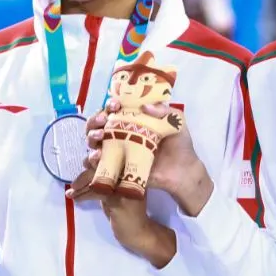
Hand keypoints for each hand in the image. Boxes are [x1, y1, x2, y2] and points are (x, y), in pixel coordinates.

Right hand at [68, 100, 212, 214]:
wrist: (183, 171)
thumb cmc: (180, 144)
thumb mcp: (176, 121)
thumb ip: (163, 110)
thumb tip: (144, 107)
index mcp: (134, 121)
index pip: (115, 110)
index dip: (110, 105)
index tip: (115, 104)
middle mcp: (122, 135)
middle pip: (99, 124)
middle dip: (96, 119)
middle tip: (103, 120)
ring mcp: (118, 152)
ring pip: (94, 142)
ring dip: (92, 136)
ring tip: (101, 136)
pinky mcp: (117, 169)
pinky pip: (97, 164)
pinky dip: (92, 158)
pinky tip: (99, 154)